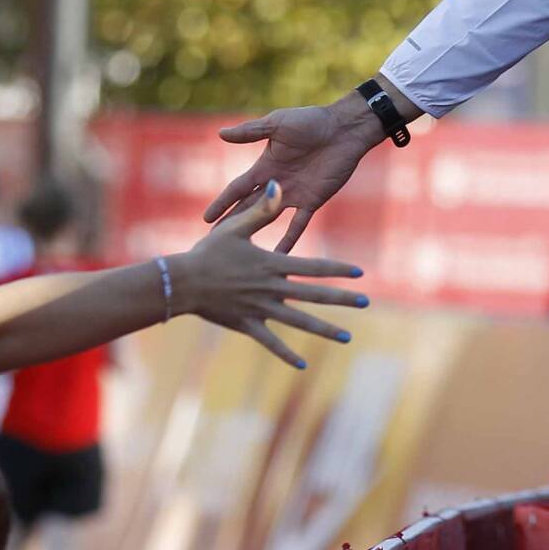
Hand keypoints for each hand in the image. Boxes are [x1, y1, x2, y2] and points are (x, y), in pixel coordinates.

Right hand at [172, 183, 366, 369]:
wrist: (182, 282)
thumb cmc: (208, 252)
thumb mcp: (235, 227)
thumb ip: (260, 209)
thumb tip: (278, 184)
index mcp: (272, 265)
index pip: (313, 268)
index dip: (338, 269)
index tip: (359, 272)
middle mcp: (271, 289)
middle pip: (314, 296)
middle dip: (341, 300)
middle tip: (366, 302)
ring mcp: (260, 309)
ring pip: (299, 322)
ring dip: (324, 329)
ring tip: (347, 337)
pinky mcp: (247, 325)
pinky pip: (270, 342)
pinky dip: (286, 354)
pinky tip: (302, 365)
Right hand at [210, 94, 386, 250]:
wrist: (342, 129)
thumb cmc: (310, 121)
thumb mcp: (278, 124)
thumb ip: (251, 132)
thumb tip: (220, 133)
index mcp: (264, 166)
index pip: (238, 189)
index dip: (223, 203)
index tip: (207, 218)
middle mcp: (275, 183)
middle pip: (248, 208)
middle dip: (232, 224)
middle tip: (215, 244)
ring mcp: (293, 194)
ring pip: (268, 219)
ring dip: (255, 234)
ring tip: (243, 256)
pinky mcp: (312, 200)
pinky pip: (299, 224)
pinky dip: (290, 240)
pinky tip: (280, 257)